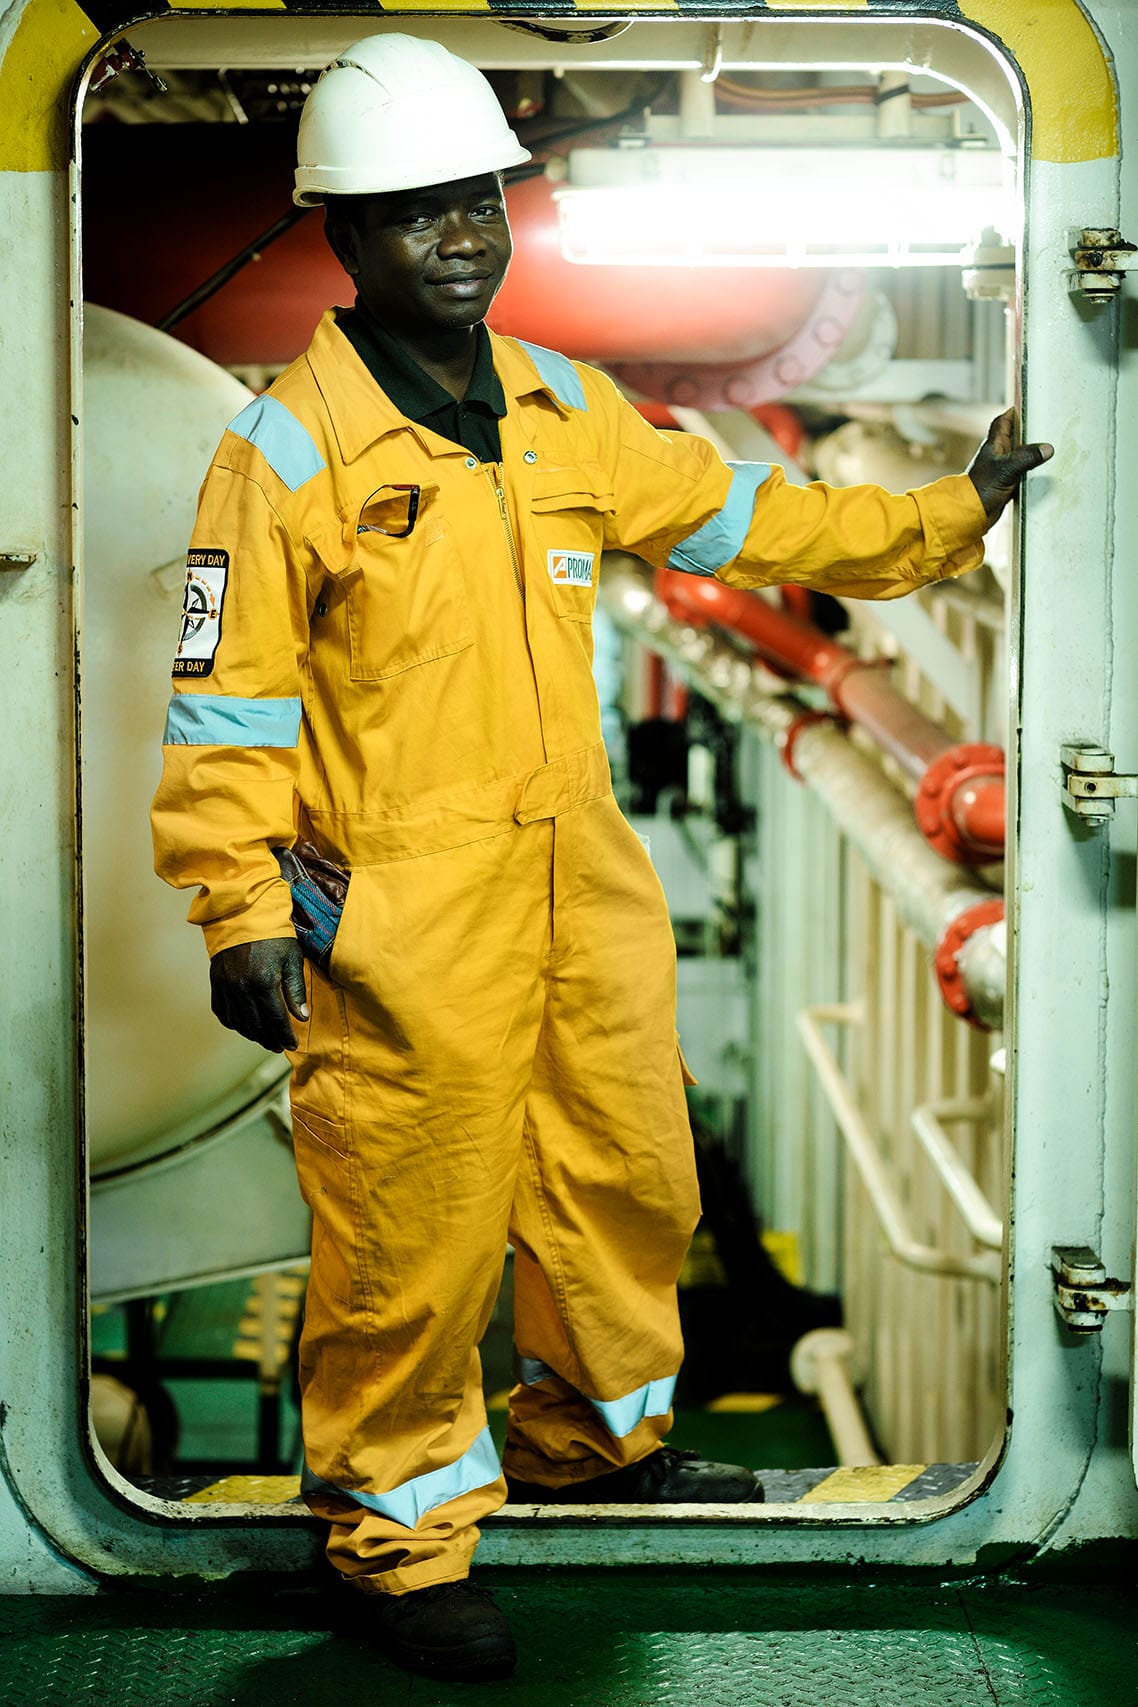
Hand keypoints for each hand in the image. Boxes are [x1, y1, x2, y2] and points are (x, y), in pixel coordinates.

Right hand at [210, 937, 308, 1051]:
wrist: (243, 916)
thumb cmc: (274, 936)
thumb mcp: (292, 959)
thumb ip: (296, 990)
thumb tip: (301, 1018)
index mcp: (264, 981)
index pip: (276, 1019)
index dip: (285, 1035)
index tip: (292, 1045)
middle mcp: (242, 987)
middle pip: (256, 1025)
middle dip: (269, 1039)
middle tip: (279, 1046)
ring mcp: (226, 986)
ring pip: (238, 1022)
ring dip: (252, 1035)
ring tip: (265, 1039)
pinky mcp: (215, 982)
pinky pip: (222, 1012)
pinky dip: (233, 1023)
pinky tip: (244, 1026)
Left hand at [967, 407, 1052, 527]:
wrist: (970, 514)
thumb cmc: (982, 489)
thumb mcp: (1007, 469)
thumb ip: (1026, 457)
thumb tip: (1047, 449)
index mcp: (994, 444)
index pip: (1003, 421)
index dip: (1014, 412)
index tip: (1029, 406)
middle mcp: (998, 454)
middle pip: (1015, 436)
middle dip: (1029, 431)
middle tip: (1047, 425)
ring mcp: (1002, 468)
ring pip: (1019, 454)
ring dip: (1031, 451)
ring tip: (1051, 445)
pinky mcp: (1006, 482)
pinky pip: (1022, 471)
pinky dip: (1031, 469)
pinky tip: (1043, 469)